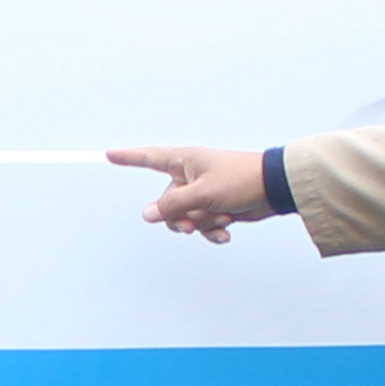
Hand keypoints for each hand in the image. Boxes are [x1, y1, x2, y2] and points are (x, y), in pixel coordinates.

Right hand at [111, 146, 278, 241]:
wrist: (274, 189)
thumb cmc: (242, 180)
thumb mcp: (203, 194)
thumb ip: (173, 205)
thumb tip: (148, 213)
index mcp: (185, 161)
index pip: (148, 157)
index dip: (128, 158)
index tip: (109, 154)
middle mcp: (190, 175)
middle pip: (167, 202)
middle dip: (182, 216)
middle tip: (195, 221)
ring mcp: (202, 191)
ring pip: (185, 217)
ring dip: (200, 224)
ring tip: (220, 220)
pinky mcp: (215, 206)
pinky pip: (201, 223)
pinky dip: (212, 229)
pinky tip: (225, 231)